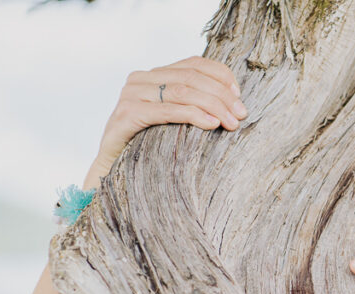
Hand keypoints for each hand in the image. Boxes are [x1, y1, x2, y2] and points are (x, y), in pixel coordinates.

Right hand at [89, 55, 247, 177]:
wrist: (113, 169)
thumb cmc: (150, 145)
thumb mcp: (175, 120)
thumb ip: (193, 104)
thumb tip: (233, 104)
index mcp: (154, 74)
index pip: (194, 63)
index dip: (221, 76)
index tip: (239, 96)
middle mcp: (141, 78)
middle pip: (191, 77)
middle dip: (221, 95)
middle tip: (241, 114)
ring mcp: (131, 94)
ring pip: (182, 91)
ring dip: (213, 106)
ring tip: (232, 123)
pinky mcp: (127, 114)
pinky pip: (167, 110)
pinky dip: (193, 115)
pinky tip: (211, 124)